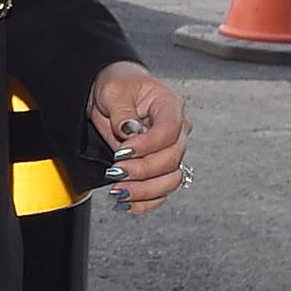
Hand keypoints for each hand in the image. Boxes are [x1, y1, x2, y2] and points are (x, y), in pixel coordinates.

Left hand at [88, 63, 191, 217]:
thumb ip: (122, 111)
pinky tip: (125, 203)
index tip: (122, 151)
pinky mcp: (160, 168)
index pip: (169, 132)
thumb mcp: (113, 90)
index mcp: (170, 106)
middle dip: (141, 171)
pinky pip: (161, 192)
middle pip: (171, 160)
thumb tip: (129, 131)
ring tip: (117, 190)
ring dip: (143, 190)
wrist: (113, 96)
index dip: (147, 146)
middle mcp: (177, 130)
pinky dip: (145, 202)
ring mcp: (171, 151)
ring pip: (170, 180)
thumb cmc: (118, 86)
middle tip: (115, 171)